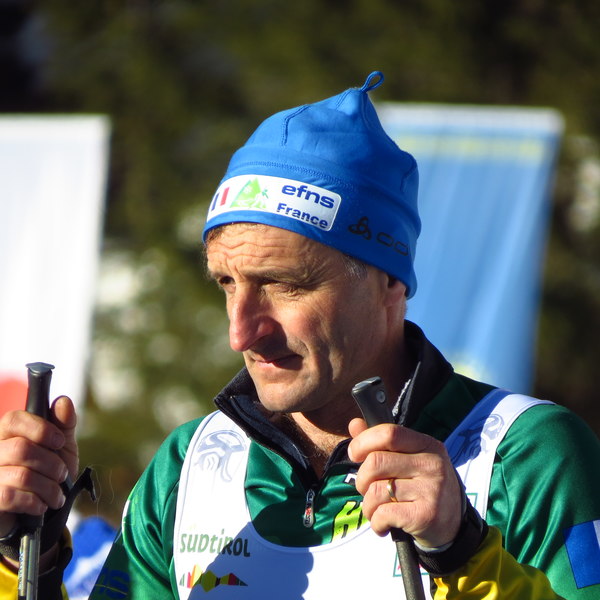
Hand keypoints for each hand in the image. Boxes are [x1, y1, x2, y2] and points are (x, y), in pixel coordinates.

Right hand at [0, 396, 77, 539]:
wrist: (41, 513)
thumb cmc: (49, 473)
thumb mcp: (62, 447)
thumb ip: (64, 425)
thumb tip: (63, 402)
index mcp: (8, 434)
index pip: (14, 419)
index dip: (40, 429)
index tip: (59, 442)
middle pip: (22, 449)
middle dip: (52, 464)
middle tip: (61, 474)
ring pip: (22, 475)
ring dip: (48, 487)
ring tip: (55, 494)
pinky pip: (11, 496)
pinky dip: (34, 502)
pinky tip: (41, 506)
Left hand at [348, 418, 461, 548]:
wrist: (451, 526)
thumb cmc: (421, 487)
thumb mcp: (408, 459)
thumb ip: (381, 441)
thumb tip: (355, 424)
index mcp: (427, 444)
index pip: (389, 433)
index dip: (363, 442)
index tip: (355, 454)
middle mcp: (431, 464)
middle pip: (376, 462)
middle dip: (362, 479)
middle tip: (368, 490)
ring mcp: (431, 490)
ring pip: (376, 491)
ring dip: (368, 505)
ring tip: (377, 510)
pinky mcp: (426, 515)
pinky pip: (383, 514)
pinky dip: (376, 522)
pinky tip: (383, 525)